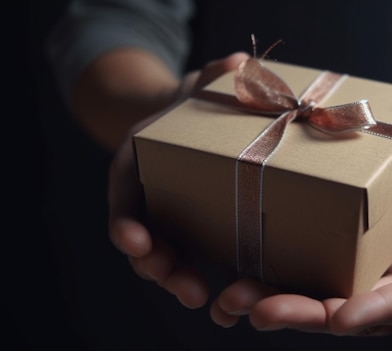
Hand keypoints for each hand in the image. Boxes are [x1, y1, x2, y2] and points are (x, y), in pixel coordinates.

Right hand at [107, 52, 249, 307]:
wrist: (189, 122)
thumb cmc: (191, 106)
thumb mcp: (199, 88)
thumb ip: (214, 77)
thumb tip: (240, 62)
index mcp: (137, 162)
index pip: (123, 195)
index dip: (125, 221)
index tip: (134, 240)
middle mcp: (146, 195)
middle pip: (140, 236)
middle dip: (153, 262)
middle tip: (175, 278)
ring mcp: (166, 217)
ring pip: (161, 256)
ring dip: (175, 278)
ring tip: (197, 296)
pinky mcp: (191, 231)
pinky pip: (188, 258)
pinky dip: (197, 274)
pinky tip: (222, 293)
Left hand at [209, 86, 391, 334]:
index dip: (379, 310)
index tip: (341, 317)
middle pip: (360, 313)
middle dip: (308, 315)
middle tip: (258, 311)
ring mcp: (385, 284)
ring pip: (333, 306)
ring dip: (283, 306)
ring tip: (233, 301)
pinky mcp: (363, 270)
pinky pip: (325, 285)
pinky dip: (287, 287)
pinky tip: (245, 283)